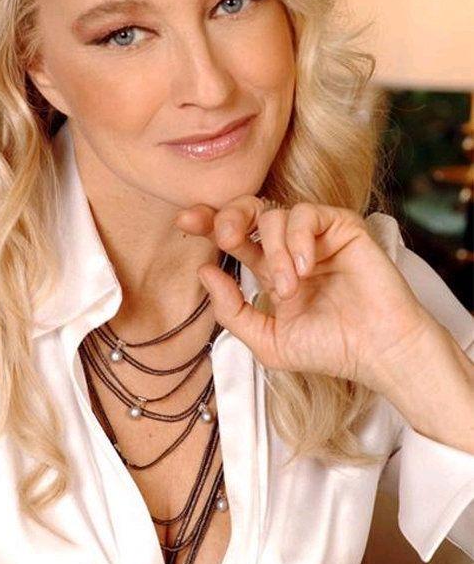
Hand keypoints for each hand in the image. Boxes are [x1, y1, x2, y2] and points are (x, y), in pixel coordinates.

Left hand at [174, 197, 438, 394]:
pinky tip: (304, 269)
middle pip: (249, 210)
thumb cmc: (328, 349)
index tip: (185, 220)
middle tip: (226, 236)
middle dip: (228, 216)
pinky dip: (297, 240)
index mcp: (269, 270)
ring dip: (274, 251)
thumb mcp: (267, 341)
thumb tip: (203, 271)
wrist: (377, 352)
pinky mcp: (342, 228)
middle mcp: (289, 248)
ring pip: (276, 215)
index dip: (208, 222)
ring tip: (290, 288)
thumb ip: (231, 310)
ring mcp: (316, 237)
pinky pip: (308, 214)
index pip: (234, 237)